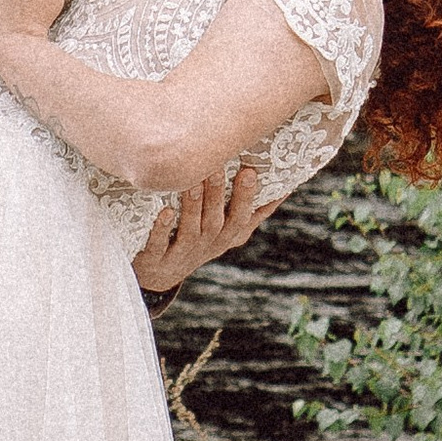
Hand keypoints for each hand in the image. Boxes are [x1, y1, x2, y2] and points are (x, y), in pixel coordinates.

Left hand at [133, 163, 281, 293]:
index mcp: (225, 237)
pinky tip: (165, 211)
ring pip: (192, 231)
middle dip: (219, 196)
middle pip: (217, 222)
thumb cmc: (197, 239)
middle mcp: (207, 246)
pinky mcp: (155, 260)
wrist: (159, 273)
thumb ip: (252, 210)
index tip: (250, 171)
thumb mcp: (227, 228)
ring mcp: (182, 255)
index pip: (241, 218)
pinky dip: (162, 229)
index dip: (247, 198)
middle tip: (218, 167)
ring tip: (193, 182)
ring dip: (193, 207)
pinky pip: (160, 245)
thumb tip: (286, 183)